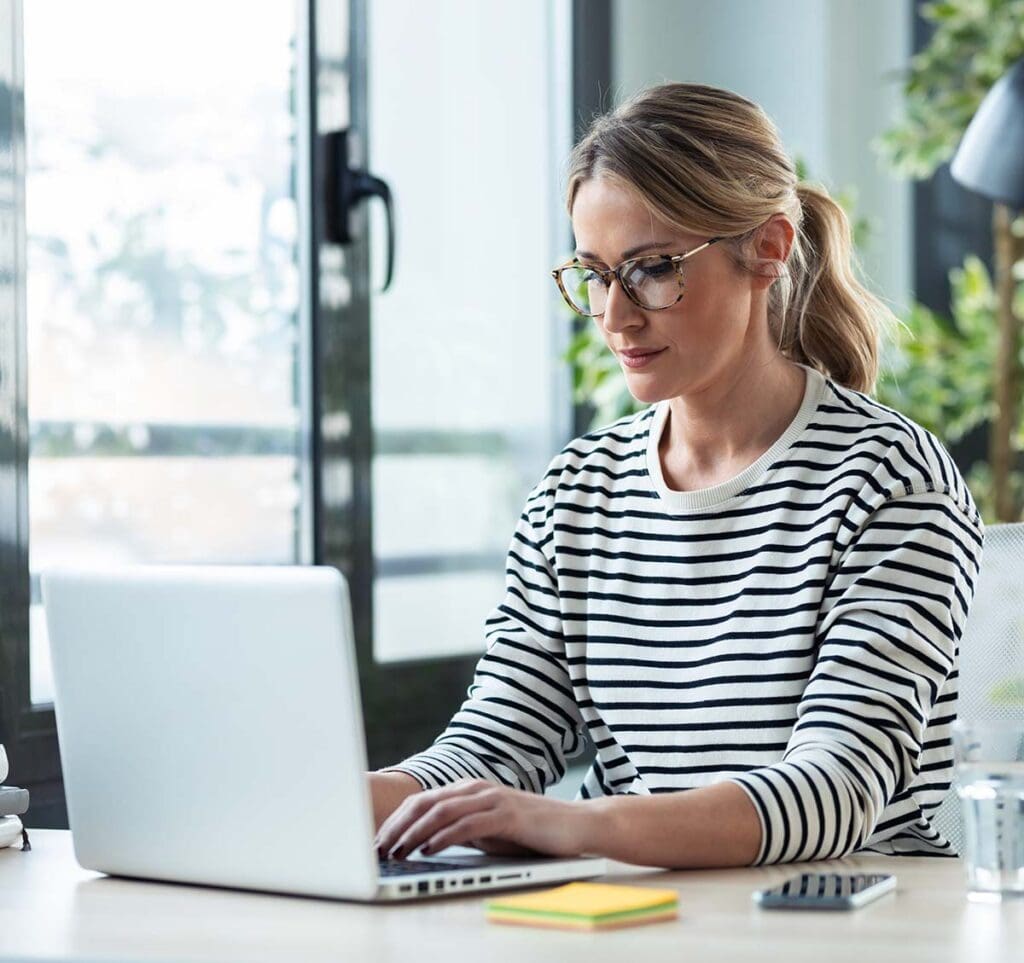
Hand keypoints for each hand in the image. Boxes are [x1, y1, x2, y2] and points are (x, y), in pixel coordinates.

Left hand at [373, 778, 599, 859]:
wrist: (575, 825)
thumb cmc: (529, 832)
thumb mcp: (487, 832)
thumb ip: (459, 830)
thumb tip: (423, 843)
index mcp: (468, 790)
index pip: (421, 801)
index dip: (394, 821)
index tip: (375, 842)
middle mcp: (476, 789)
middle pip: (424, 802)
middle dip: (396, 827)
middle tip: (377, 850)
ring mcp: (492, 799)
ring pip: (441, 811)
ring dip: (413, 833)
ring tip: (396, 852)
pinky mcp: (507, 814)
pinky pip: (468, 824)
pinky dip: (443, 837)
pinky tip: (428, 850)